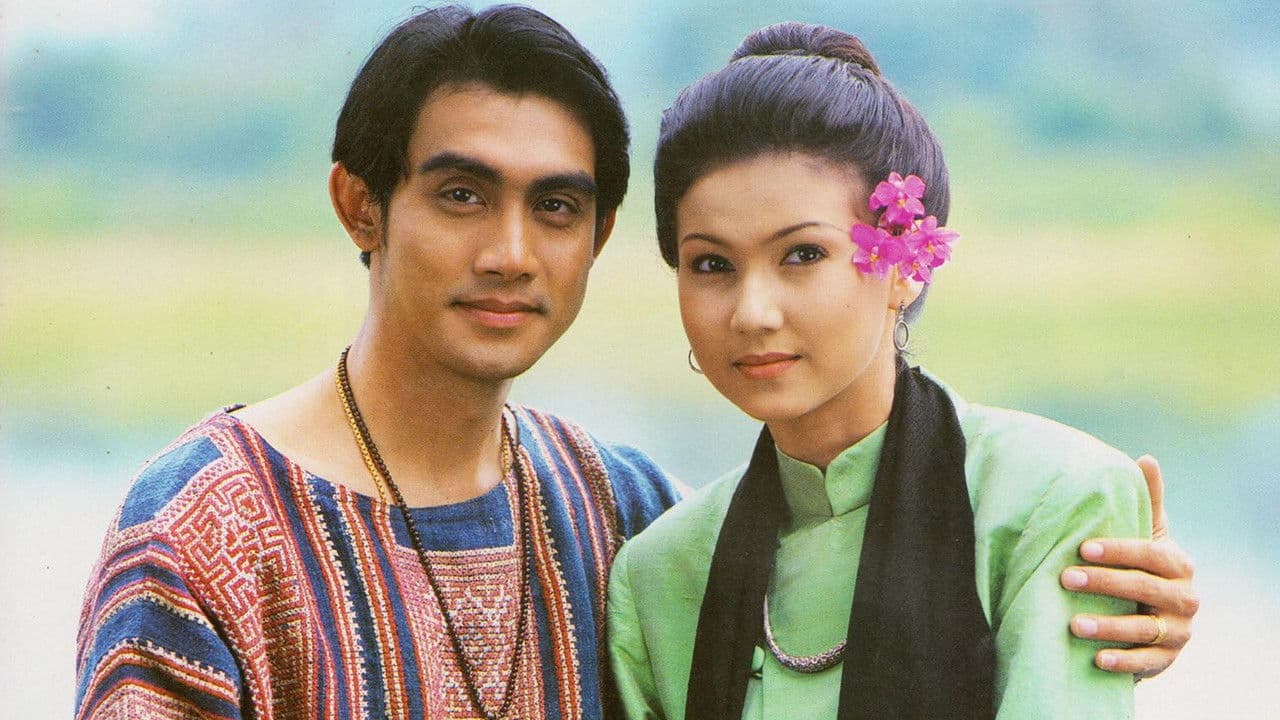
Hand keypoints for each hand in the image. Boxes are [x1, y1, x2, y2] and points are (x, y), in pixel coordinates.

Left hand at [1060, 455, 1199, 677]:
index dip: (1119, 551)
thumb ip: (1147, 500)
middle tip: (1065, 579)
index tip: (1083, 547)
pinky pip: (1147, 663)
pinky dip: (1123, 662)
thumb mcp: (1147, 533)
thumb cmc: (1144, 565)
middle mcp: (1185, 598)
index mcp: (1179, 564)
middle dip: (1105, 584)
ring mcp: (1179, 632)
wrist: (1157, 613)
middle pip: (1146, 590)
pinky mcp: (1167, 659)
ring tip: (1073, 624)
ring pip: (1145, 630)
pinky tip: (1096, 659)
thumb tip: (1146, 458)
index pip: (1151, 555)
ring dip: (1108, 627)